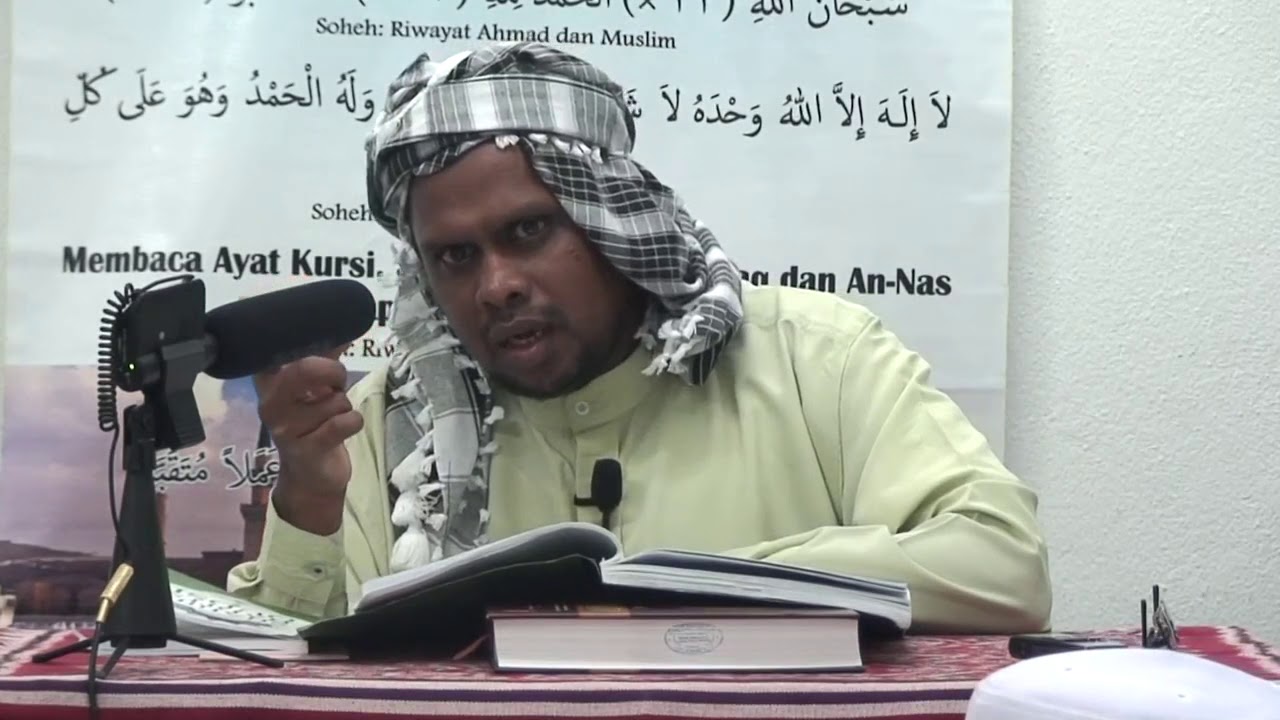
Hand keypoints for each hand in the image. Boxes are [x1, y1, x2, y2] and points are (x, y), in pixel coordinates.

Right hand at [254, 345, 362, 533]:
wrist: (310, 477)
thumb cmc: (313, 424)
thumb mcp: (314, 389)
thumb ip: (324, 357)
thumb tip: (344, 328)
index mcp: (268, 383)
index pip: (273, 351)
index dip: (296, 341)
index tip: (310, 342)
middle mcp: (271, 403)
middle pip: (305, 368)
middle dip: (333, 372)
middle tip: (335, 385)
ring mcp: (286, 428)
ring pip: (334, 399)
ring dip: (344, 406)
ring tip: (332, 418)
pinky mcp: (307, 449)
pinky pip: (345, 421)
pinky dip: (354, 422)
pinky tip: (344, 430)